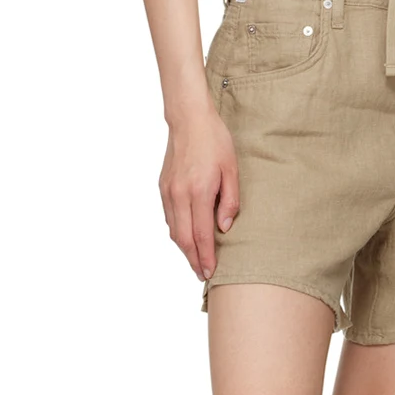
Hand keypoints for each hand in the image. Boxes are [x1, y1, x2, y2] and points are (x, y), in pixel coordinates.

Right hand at [158, 103, 239, 281]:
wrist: (188, 120)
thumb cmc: (214, 141)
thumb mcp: (231, 169)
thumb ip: (230, 201)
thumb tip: (224, 227)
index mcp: (199, 192)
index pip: (202, 235)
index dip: (206, 257)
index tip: (210, 272)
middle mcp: (179, 195)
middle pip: (183, 239)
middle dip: (193, 259)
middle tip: (202, 274)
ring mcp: (168, 192)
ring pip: (173, 230)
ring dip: (184, 248)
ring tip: (196, 259)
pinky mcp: (163, 187)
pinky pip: (169, 217)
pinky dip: (177, 231)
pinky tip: (186, 236)